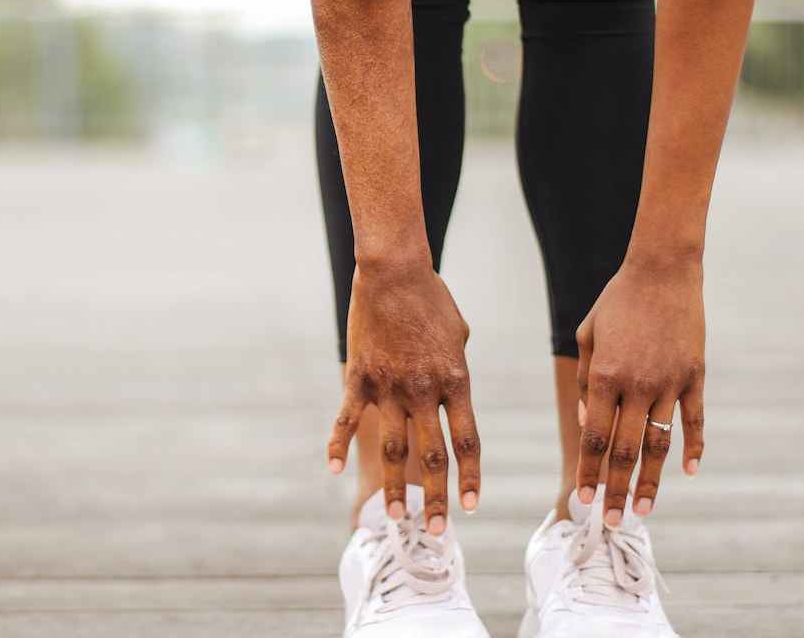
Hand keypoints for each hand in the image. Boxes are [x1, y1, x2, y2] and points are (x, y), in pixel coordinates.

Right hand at [326, 259, 480, 534]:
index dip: (469, 477)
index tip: (470, 507)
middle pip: (433, 456)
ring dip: (395, 488)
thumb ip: (455, 371)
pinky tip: (334, 470)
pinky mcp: (359, 378)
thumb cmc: (431, 299)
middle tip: (437, 532)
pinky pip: (346, 419)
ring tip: (395, 517)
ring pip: (393, 448)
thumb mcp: (458, 335)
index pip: (467, 440)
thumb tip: (450, 395)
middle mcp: (424, 391)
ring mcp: (389, 387)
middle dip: (436, 498)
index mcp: (456, 380)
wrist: (393, 272)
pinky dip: (338, 445)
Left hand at [574, 256, 706, 525]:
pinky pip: (695, 420)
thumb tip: (588, 424)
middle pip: (625, 451)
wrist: (663, 270)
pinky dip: (693, 448)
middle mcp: (637, 384)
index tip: (584, 500)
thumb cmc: (617, 302)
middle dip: (617, 490)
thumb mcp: (588, 336)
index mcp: (605, 376)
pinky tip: (690, 472)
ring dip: (651, 481)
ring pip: (660, 443)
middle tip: (612, 522)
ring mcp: (670, 382)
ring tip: (644, 510)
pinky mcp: (695, 375)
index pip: (594, 437)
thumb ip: (585, 382)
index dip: (589, 472)